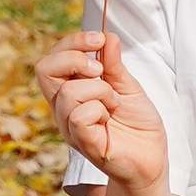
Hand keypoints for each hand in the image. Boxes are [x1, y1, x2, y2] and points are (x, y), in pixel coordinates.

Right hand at [36, 30, 167, 185]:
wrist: (152, 159)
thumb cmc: (137, 124)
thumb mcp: (127, 86)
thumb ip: (114, 64)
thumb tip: (108, 36)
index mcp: (70, 91)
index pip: (52, 59)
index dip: (72, 42)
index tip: (99, 38)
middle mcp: (63, 108)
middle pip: (43, 69)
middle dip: (73, 57)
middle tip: (99, 68)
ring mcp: (69, 126)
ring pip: (67, 92)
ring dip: (98, 89)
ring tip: (114, 101)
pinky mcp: (82, 143)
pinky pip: (78, 116)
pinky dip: (99, 109)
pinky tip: (109, 118)